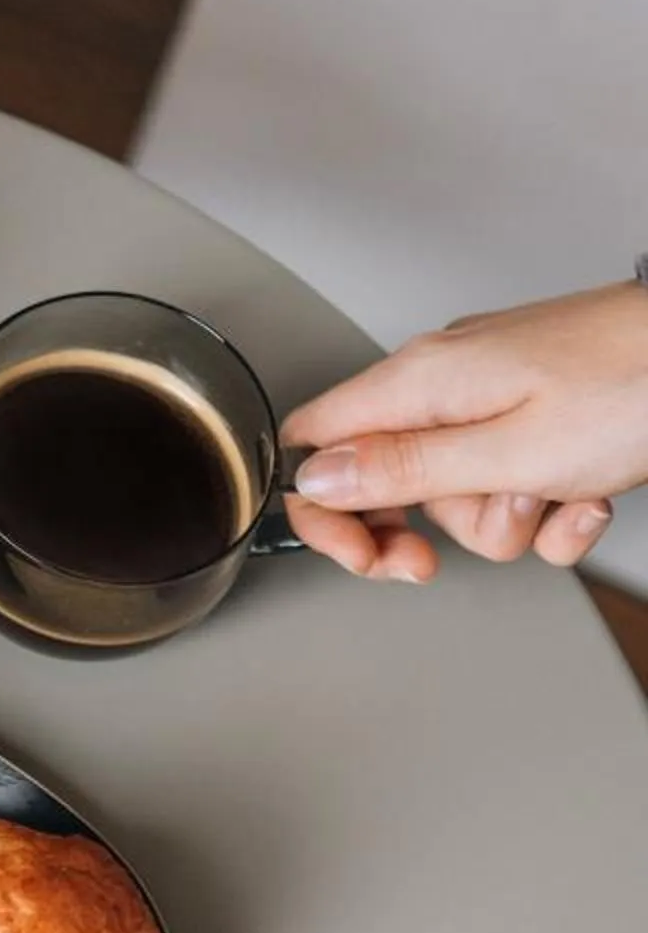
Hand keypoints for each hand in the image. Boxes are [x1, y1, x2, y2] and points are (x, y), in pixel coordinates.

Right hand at [281, 282, 647, 581]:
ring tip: (560, 494)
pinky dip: (551, 504)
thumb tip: (317, 481)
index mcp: (420, 382)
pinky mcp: (538, 408)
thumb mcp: (509, 452)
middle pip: (393, 481)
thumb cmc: (630, 386)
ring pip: (464, 491)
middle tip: (464, 546)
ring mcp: (494, 393)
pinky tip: (585, 492)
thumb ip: (405, 470)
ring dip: (511, 518)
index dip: (325, 509)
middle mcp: (446, 380)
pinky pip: (517, 479)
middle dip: (436, 529)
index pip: (317, 444)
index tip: (362, 553)